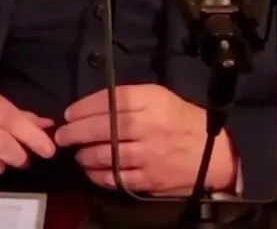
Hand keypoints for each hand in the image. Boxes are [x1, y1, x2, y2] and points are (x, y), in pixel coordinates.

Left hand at [53, 85, 235, 194]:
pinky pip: (115, 178)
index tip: (68, 114)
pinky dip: (99, 175)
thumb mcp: (160, 97)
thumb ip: (129, 98)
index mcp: (150, 102)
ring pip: (103, 155)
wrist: (214, 154)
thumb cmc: (183, 120)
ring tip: (78, 154)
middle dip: (74, 132)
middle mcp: (146, 127)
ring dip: (84, 155)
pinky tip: (93, 171)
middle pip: (99, 129)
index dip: (82, 108)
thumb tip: (93, 106)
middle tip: (61, 136)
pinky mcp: (148, 179)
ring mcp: (147, 155)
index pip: (107, 102)